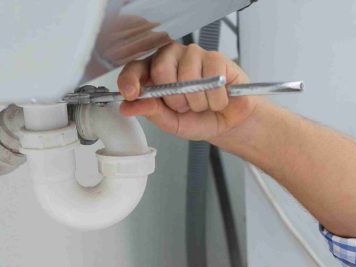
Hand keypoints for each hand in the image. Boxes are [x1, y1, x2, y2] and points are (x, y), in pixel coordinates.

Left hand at [116, 42, 257, 141]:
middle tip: (185, 107)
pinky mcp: (216, 58)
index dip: (131, 79)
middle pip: (161, 69)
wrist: (227, 123)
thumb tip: (128, 107)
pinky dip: (216, 100)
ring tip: (204, 104)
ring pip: (188, 78)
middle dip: (175, 99)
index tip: (131, 94)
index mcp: (154, 72)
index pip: (135, 68)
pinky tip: (218, 99)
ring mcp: (194, 54)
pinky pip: (212, 81)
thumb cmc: (198, 119)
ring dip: (198, 102)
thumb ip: (151, 112)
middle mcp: (172, 57)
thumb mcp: (171, 123)